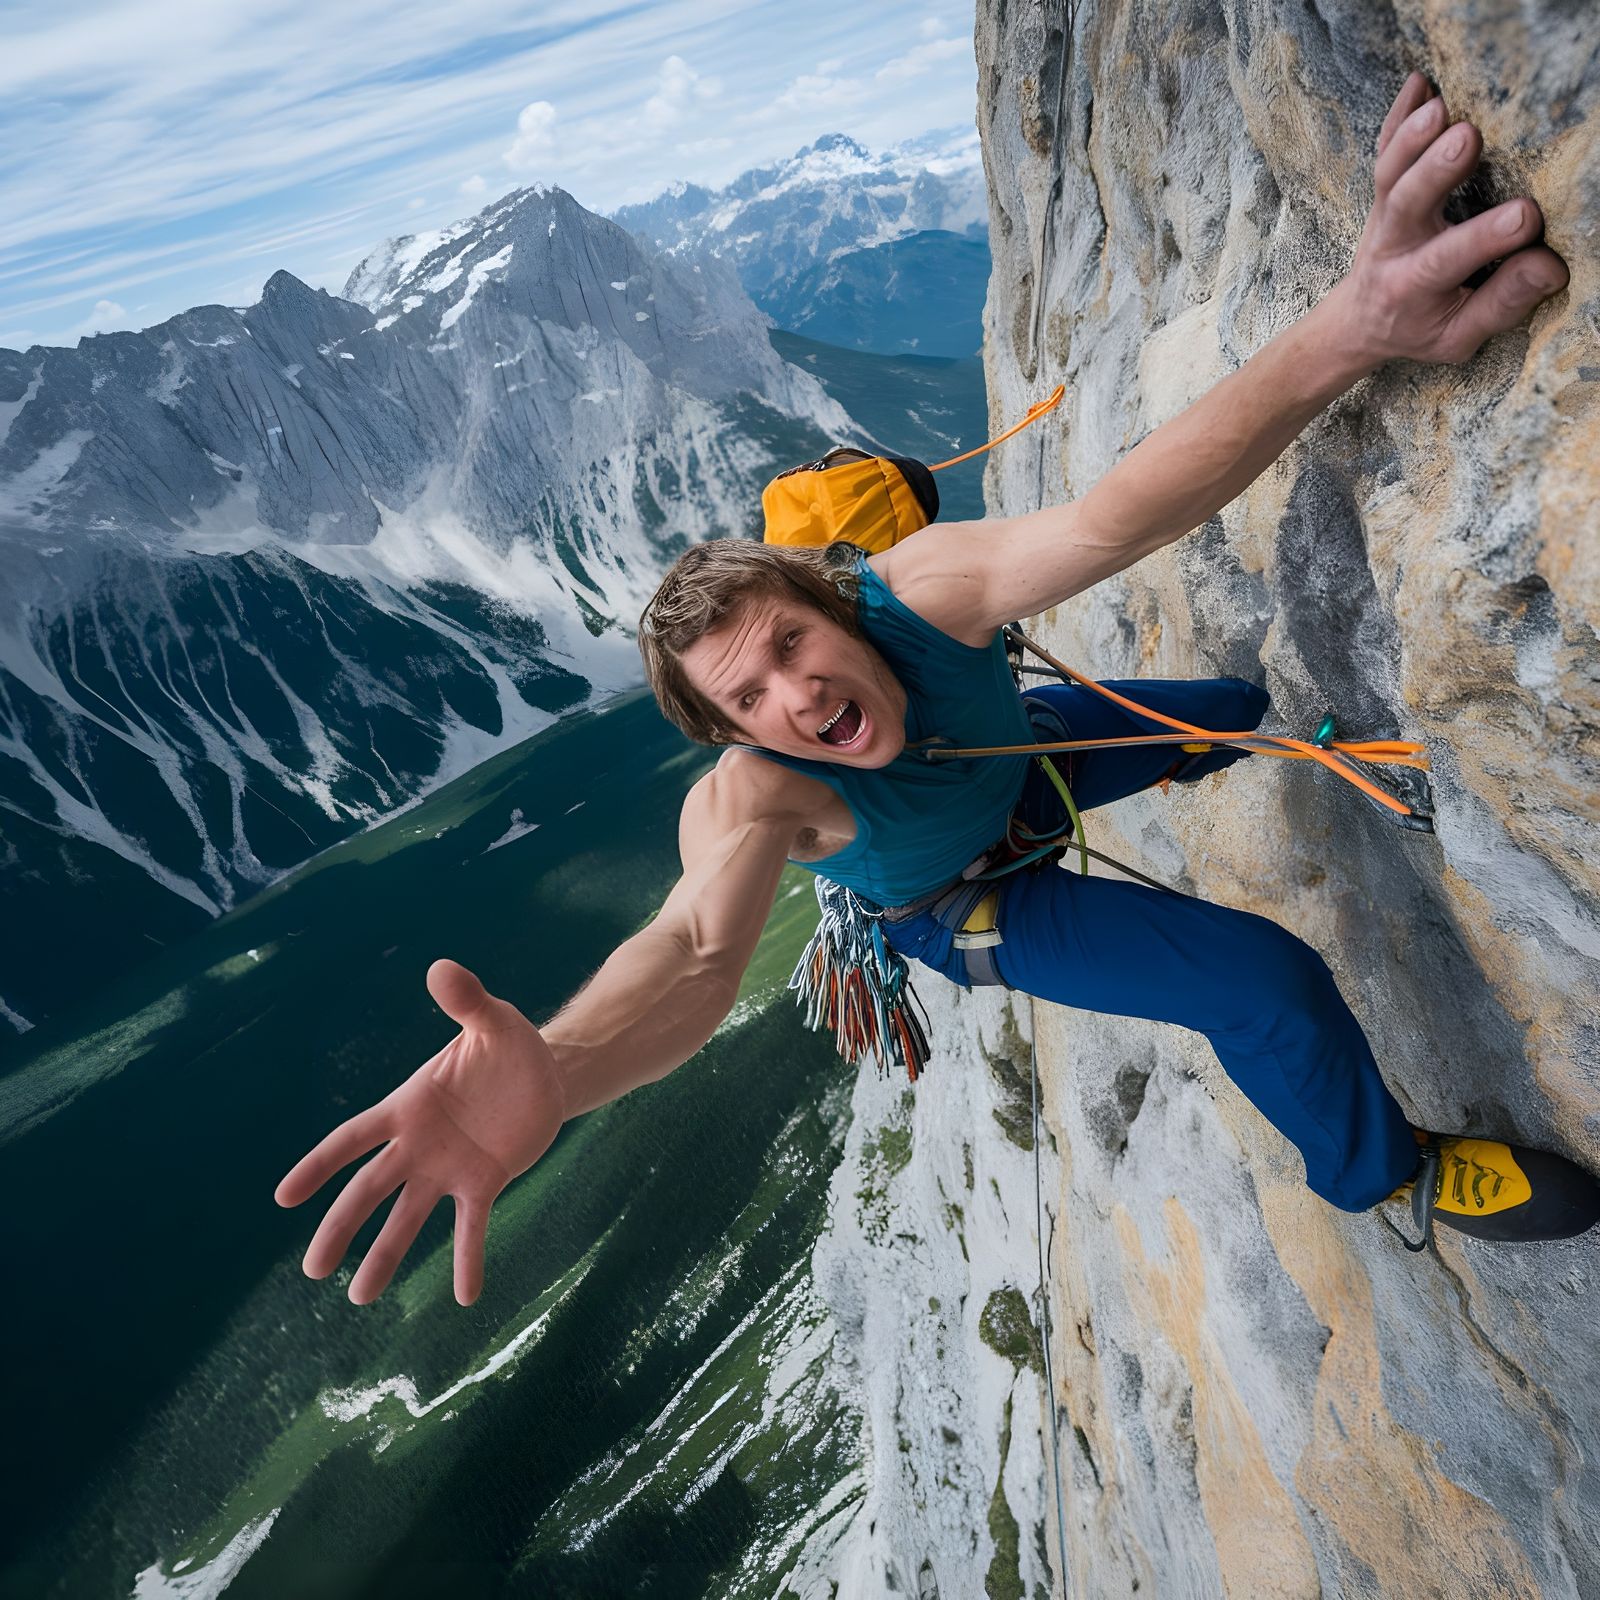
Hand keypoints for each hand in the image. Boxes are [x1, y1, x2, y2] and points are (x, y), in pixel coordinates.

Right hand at [275, 959, 566, 1305]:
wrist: (546, 1072)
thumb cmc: (507, 1044)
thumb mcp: (492, 1020)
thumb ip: (467, 1001)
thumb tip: (442, 968)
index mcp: (409, 1106)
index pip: (354, 1138)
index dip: (319, 1165)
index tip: (283, 1196)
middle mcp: (419, 1145)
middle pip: (370, 1190)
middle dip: (340, 1228)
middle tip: (313, 1271)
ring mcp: (448, 1169)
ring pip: (408, 1218)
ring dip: (385, 1256)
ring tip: (361, 1299)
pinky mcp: (484, 1184)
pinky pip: (470, 1229)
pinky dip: (466, 1261)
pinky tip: (464, 1297)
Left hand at [1331, 71, 1568, 366]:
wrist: (1362, 320)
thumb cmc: (1419, 326)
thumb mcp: (1457, 336)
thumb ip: (1501, 303)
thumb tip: (1550, 267)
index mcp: (1411, 286)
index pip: (1448, 260)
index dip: (1486, 238)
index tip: (1527, 218)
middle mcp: (1392, 246)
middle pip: (1405, 205)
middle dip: (1435, 173)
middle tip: (1466, 140)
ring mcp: (1383, 215)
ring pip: (1389, 173)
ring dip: (1412, 138)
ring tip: (1441, 110)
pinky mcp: (1382, 192)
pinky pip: (1384, 151)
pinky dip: (1398, 116)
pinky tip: (1420, 86)